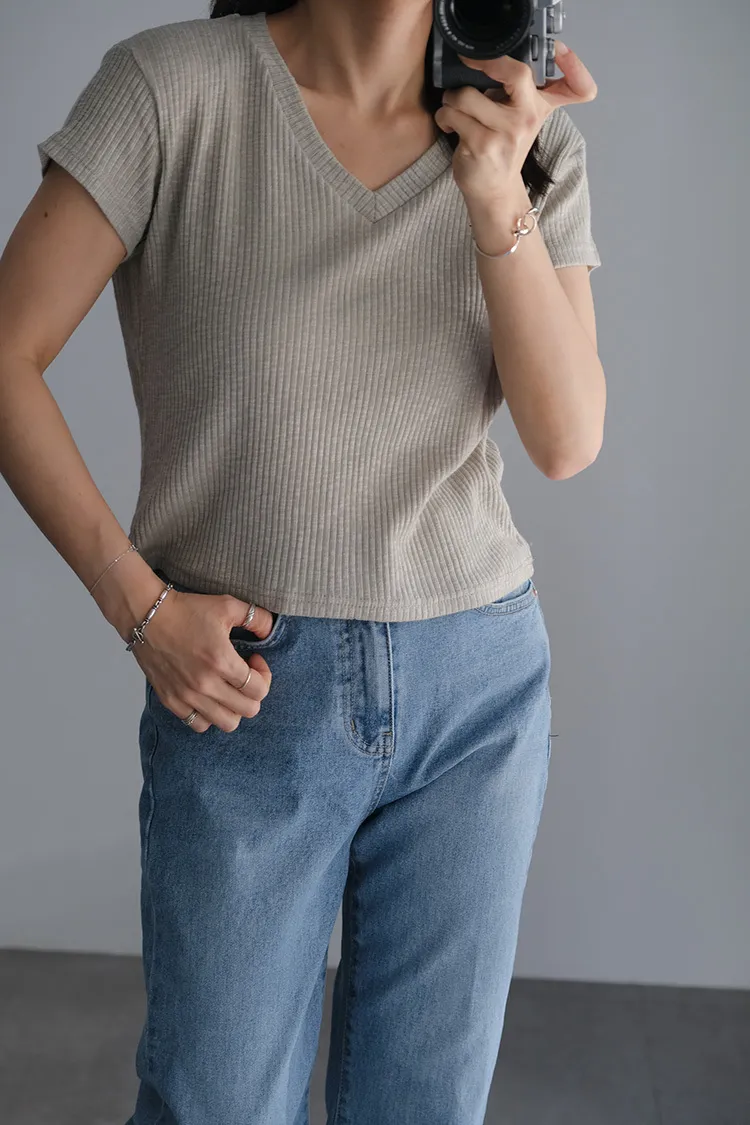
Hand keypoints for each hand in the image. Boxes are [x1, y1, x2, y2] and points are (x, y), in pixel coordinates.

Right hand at [131, 589, 274, 732]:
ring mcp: (186, 696)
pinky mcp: (171, 700)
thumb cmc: (187, 609)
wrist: (147, 615)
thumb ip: (256, 618)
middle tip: (245, 676)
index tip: (254, 660)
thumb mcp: (227, 605)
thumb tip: (270, 631)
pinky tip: (209, 697)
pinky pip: (198, 724)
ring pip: (227, 723)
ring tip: (229, 689)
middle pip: (248, 710)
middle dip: (254, 693)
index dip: (264, 675)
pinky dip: (209, 716)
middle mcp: (205, 684)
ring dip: (234, 708)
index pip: (259, 689)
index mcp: (221, 661)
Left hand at [434, 40, 597, 206]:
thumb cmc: (502, 147)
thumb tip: (495, 55)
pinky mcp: (482, 145)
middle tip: (469, 61)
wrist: (494, 190)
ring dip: (452, 98)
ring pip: (466, 95)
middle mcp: (528, 118)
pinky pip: (452, 114)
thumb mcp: (522, 117)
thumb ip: (521, 88)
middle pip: (517, 73)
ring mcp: (506, 133)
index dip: (574, 64)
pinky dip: (445, 116)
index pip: (573, 86)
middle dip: (485, 62)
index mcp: (540, 107)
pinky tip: (451, 125)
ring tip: (455, 108)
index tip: (559, 48)